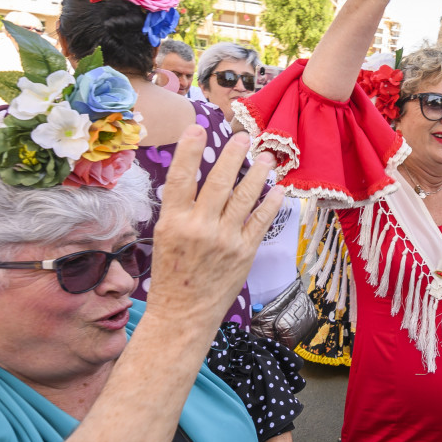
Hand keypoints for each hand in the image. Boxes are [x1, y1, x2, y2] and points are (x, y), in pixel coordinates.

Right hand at [146, 126, 282, 323]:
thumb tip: (197, 179)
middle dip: (232, 156)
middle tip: (243, 137)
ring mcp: (224, 240)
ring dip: (257, 174)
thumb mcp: (164, 238)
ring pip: (244, 197)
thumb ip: (180, 210)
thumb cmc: (172, 275)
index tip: (197, 128)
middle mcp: (199, 227)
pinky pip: (260, 221)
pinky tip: (277, 189)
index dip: (188, 151)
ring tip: (266, 157)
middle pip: (218, 182)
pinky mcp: (244, 252)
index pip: (180, 178)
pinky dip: (271, 203)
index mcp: (173, 222)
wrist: (184, 313)